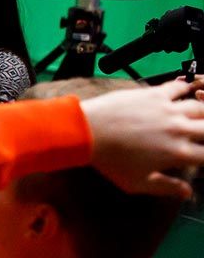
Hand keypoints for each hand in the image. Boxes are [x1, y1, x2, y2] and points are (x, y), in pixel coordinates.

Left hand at [82, 78, 203, 197]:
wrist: (87, 131)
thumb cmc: (110, 161)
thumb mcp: (137, 183)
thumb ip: (165, 187)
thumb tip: (188, 193)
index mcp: (178, 154)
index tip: (201, 156)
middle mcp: (179, 130)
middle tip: (201, 133)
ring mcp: (168, 109)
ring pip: (199, 106)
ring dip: (202, 111)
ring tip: (200, 114)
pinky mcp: (154, 94)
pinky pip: (177, 86)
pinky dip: (185, 86)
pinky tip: (188, 87)